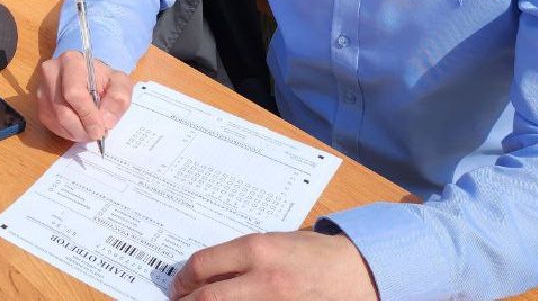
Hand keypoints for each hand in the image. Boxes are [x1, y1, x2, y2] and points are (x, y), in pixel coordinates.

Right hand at [36, 50, 132, 143]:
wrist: (87, 75)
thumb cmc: (103, 79)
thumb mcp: (119, 83)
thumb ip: (118, 98)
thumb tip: (106, 122)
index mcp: (71, 61)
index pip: (74, 92)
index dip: (88, 115)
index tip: (101, 130)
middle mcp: (50, 73)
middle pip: (62, 111)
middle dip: (82, 128)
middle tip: (97, 134)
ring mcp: (42, 89)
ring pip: (57, 121)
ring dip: (76, 133)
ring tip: (90, 130)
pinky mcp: (39, 105)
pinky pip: (52, 126)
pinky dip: (68, 132)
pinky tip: (79, 127)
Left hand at [169, 230, 376, 300]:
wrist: (359, 272)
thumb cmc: (314, 253)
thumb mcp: (275, 243)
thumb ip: (242, 256)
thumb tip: (208, 274)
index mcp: (257, 250)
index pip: (203, 265)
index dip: (183, 279)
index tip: (179, 287)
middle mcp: (263, 280)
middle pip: (209, 298)